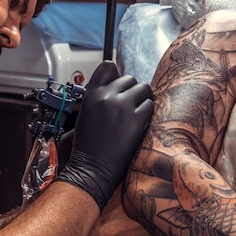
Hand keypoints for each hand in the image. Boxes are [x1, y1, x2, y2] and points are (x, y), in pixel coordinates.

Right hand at [56, 61, 153, 210]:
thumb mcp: (85, 114)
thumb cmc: (87, 146)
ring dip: (143, 98)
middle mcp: (107, 96)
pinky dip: (147, 112)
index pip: (108, 66)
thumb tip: (117, 89)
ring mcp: (122, 106)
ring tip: (137, 112)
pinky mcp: (137, 118)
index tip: (120, 85)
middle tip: (129, 105)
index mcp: (91, 93)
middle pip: (129, 78)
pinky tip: (139, 123)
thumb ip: (99, 98)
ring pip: (143, 88)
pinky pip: (150, 105)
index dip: (116, 75)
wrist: (91, 168)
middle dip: (131, 90)